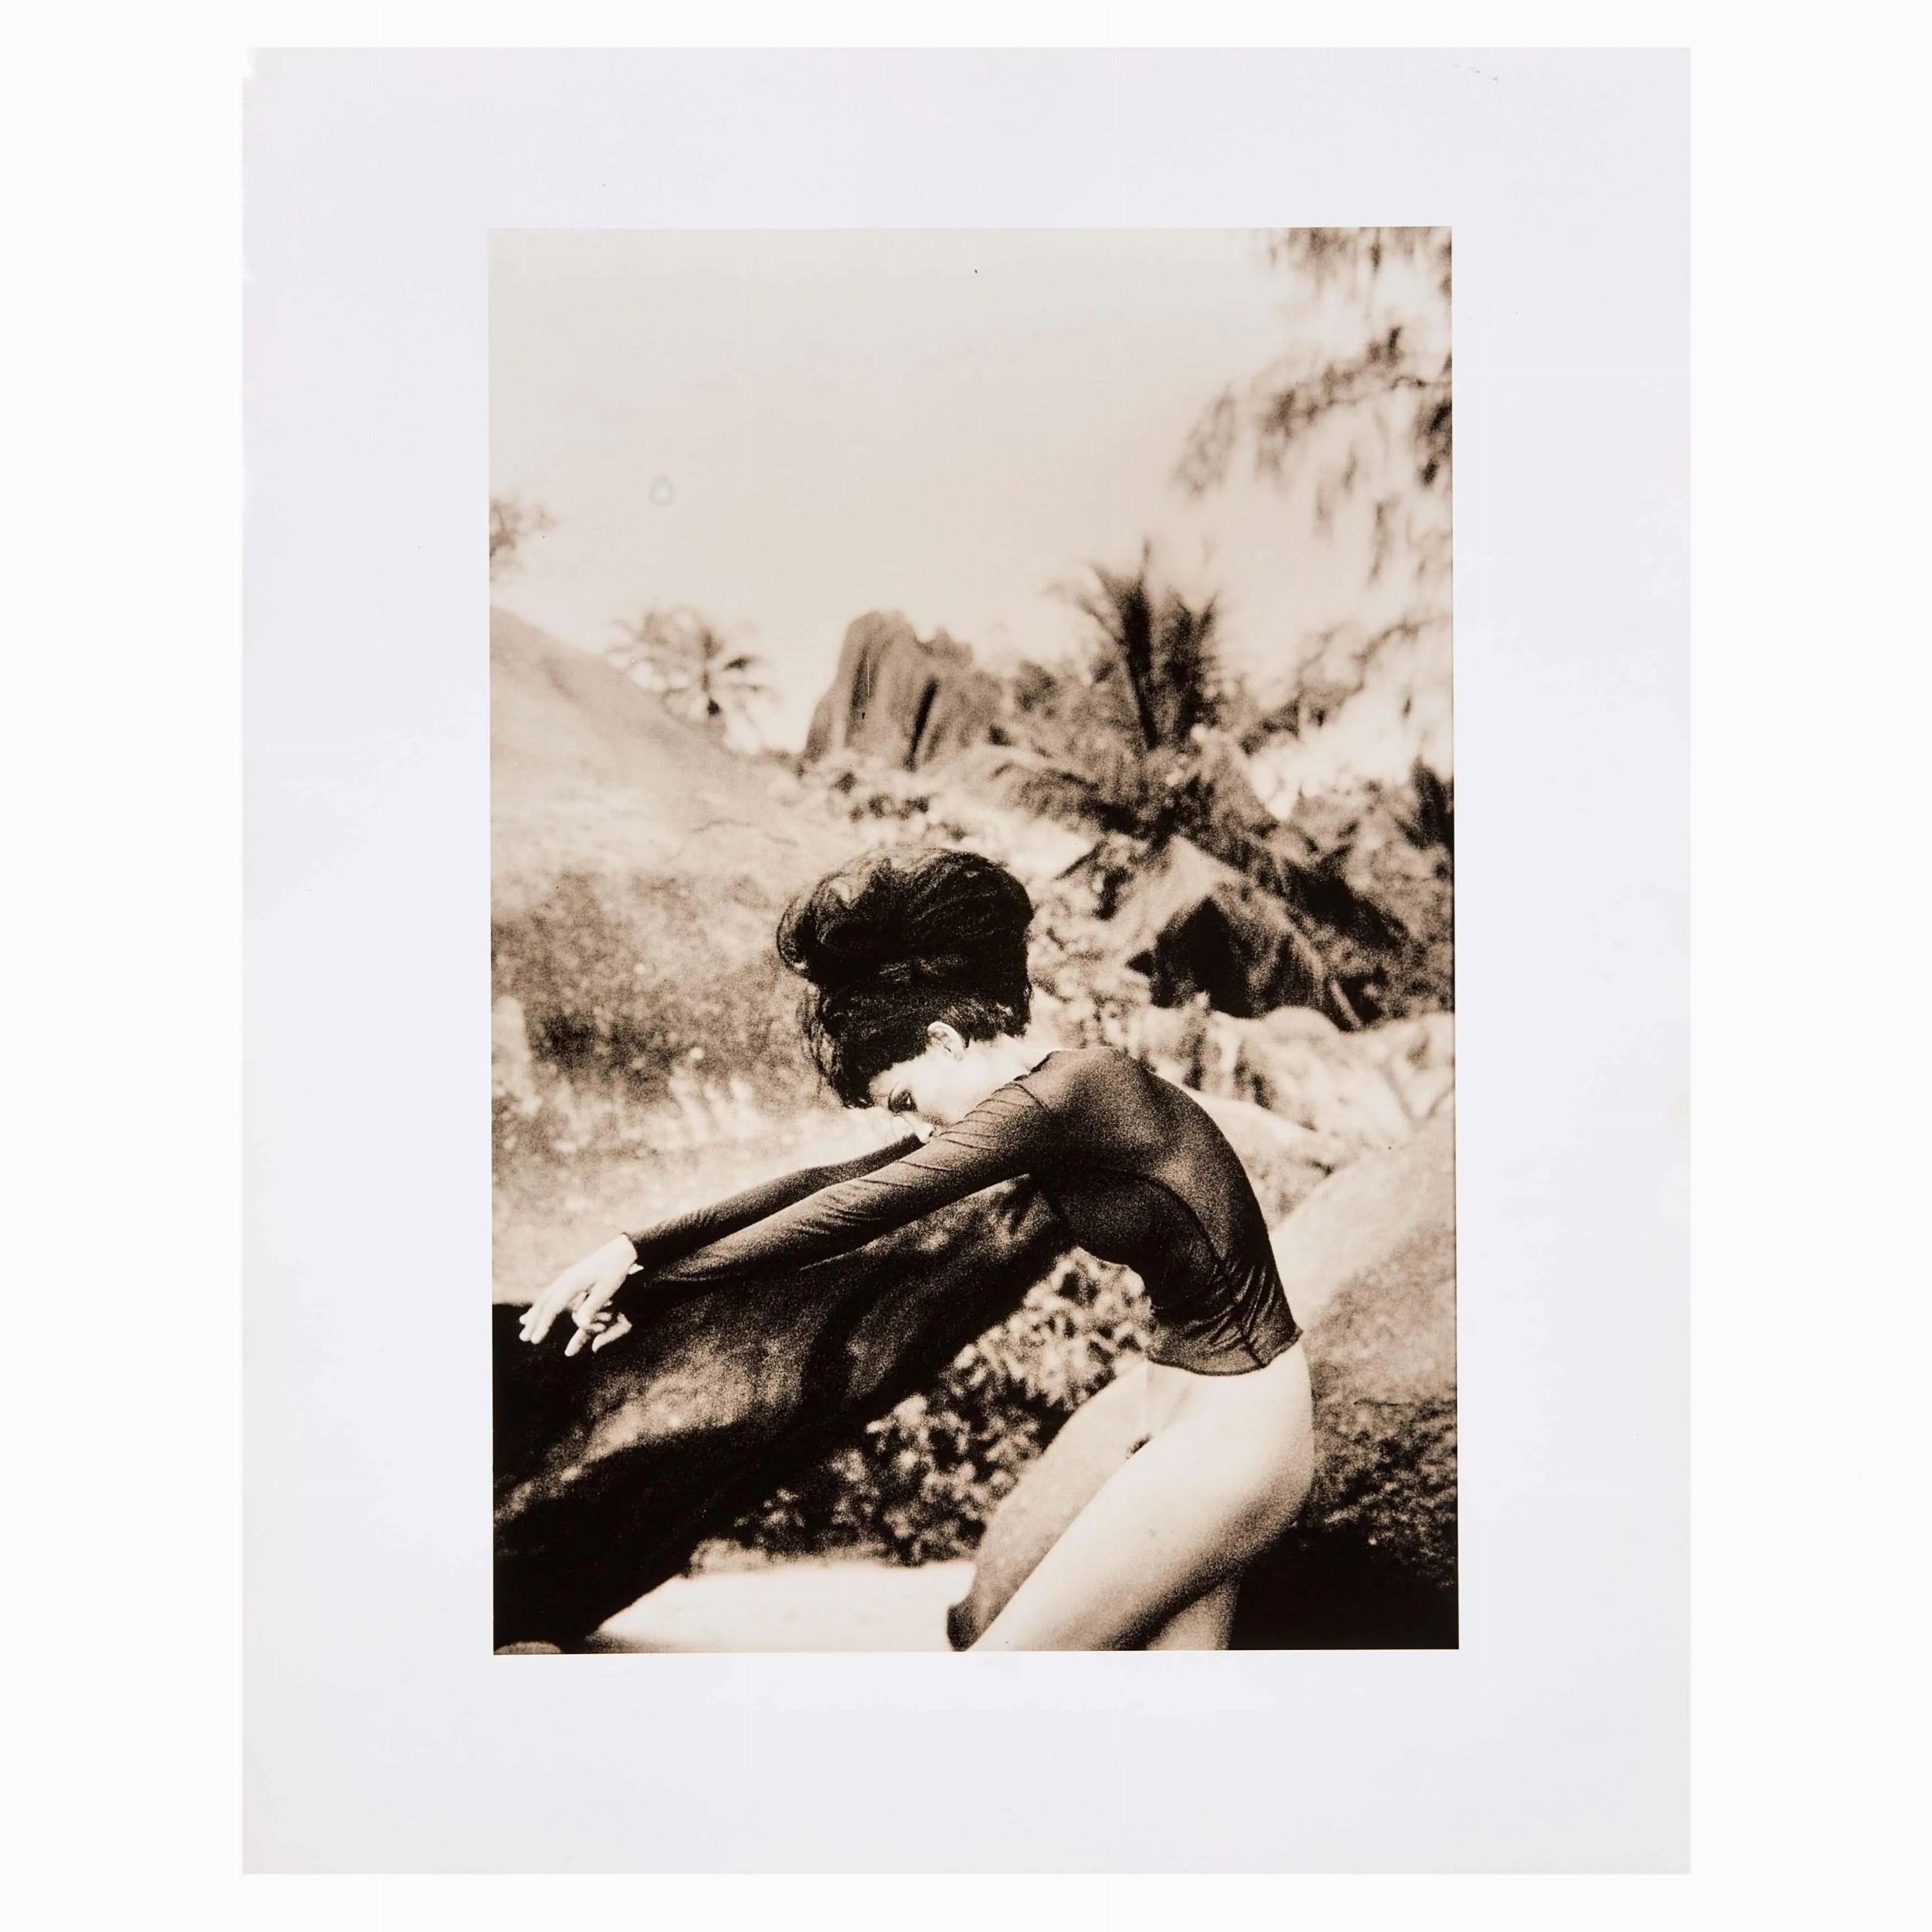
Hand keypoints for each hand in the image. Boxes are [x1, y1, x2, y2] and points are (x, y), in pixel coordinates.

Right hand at [520, 1235, 638, 1350]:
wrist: (622, 1250)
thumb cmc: (616, 1270)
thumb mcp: (606, 1290)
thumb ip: (592, 1306)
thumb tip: (580, 1325)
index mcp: (571, 1283)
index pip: (552, 1308)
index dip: (542, 1325)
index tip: (534, 1341)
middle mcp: (565, 1279)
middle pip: (543, 1302)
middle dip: (533, 1321)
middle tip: (523, 1338)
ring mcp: (566, 1276)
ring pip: (545, 1296)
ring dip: (535, 1312)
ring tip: (524, 1324)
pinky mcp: (571, 1276)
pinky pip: (552, 1292)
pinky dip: (543, 1303)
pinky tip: (541, 1309)